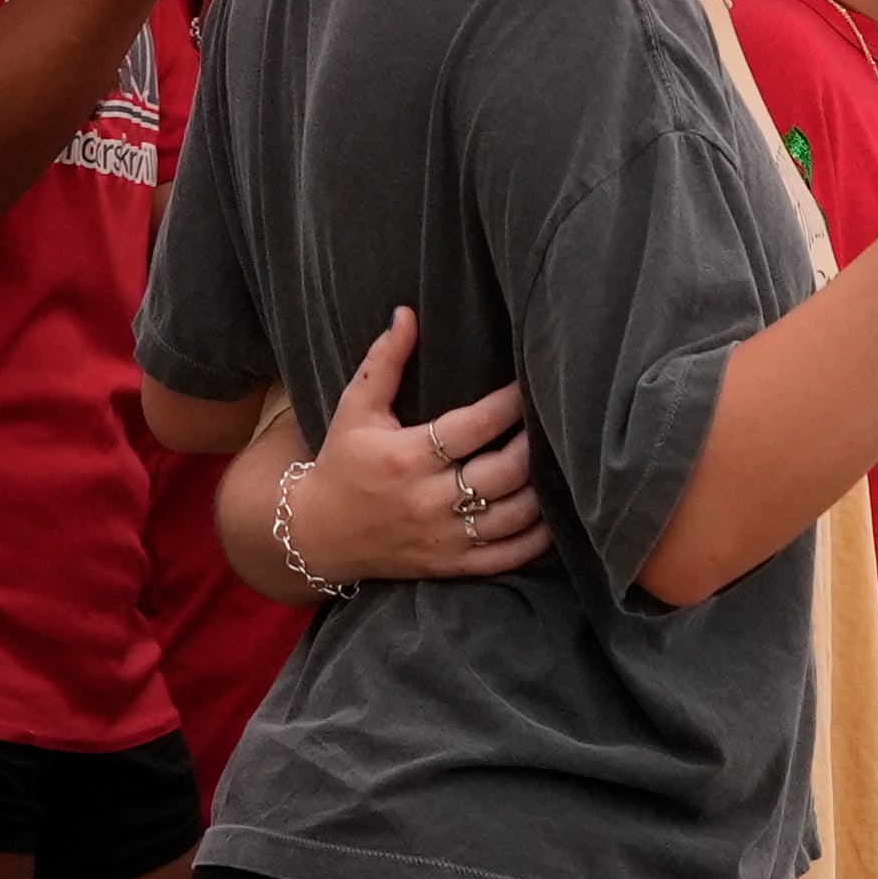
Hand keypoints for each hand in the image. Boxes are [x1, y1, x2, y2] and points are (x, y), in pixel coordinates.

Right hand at [279, 308, 549, 585]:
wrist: (313, 535)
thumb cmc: (342, 462)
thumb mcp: (354, 408)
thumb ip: (384, 361)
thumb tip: (407, 313)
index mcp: (407, 457)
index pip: (475, 426)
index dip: (512, 404)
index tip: (532, 383)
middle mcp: (428, 500)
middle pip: (504, 471)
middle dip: (536, 444)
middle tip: (556, 420)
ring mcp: (442, 537)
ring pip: (513, 516)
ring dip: (546, 489)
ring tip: (563, 460)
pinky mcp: (450, 565)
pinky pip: (507, 556)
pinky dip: (538, 538)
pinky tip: (555, 512)